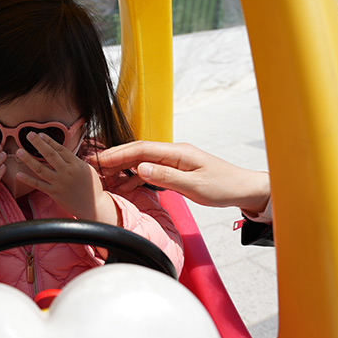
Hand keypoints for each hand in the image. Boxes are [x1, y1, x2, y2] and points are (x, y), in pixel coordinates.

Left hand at [15, 132, 117, 225]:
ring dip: (28, 159)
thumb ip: (73, 160)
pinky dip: (28, 180)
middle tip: (29, 134)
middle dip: (38, 143)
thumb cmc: (91, 186)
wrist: (93, 206)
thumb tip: (61, 151)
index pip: (60, 149)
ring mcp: (59, 182)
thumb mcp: (86, 169)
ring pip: (41, 169)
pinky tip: (18, 174)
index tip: (40, 134)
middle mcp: (66, 172)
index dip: (49, 140)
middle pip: (50, 155)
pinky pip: (38, 185)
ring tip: (19, 151)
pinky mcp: (54, 193)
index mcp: (76, 164)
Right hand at [91, 141, 269, 215]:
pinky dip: (135, 176)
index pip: (140, 149)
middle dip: (114, 159)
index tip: (99, 161)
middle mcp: (174, 152)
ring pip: (141, 161)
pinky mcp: (176, 170)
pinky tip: (126, 185)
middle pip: (137, 152)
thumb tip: (140, 168)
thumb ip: (166, 177)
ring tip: (105, 178)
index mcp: (178, 152)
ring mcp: (174, 160)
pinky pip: (150, 170)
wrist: (245, 189)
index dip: (117, 154)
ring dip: (122, 169)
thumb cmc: (224, 187)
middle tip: (93, 168)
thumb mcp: (195, 186)